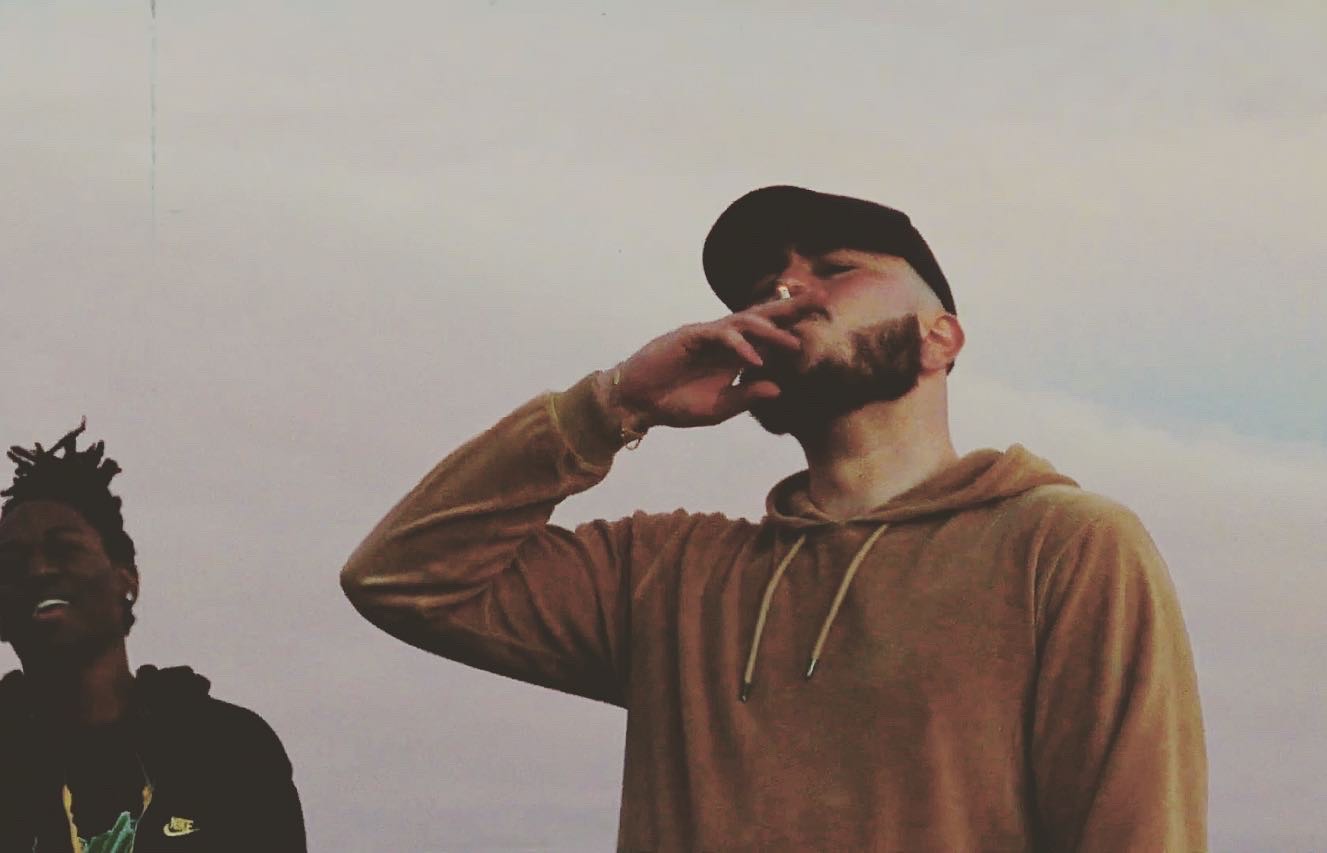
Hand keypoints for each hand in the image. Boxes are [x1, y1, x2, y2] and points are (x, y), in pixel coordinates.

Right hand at [601, 291, 827, 429]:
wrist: (638, 402)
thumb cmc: (676, 403)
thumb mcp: (720, 408)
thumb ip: (747, 397)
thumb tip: (779, 388)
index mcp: (735, 355)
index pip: (769, 336)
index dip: (793, 328)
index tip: (822, 322)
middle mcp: (725, 340)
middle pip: (763, 317)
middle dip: (792, 308)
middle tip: (822, 299)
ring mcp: (708, 335)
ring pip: (745, 322)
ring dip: (771, 331)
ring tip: (793, 343)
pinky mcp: (690, 336)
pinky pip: (720, 336)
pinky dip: (739, 347)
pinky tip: (754, 360)